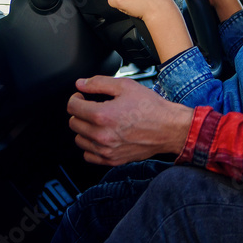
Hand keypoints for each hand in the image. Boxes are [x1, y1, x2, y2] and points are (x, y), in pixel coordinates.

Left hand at [67, 76, 194, 164]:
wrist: (169, 128)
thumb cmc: (151, 107)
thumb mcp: (125, 86)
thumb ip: (99, 83)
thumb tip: (81, 84)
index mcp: (103, 115)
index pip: (73, 108)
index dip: (75, 99)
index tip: (81, 97)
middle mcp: (102, 135)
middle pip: (74, 124)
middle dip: (79, 112)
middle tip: (90, 107)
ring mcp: (106, 150)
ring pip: (79, 140)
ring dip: (84, 129)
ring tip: (96, 122)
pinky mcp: (112, 159)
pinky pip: (89, 155)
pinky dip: (90, 146)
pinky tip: (100, 136)